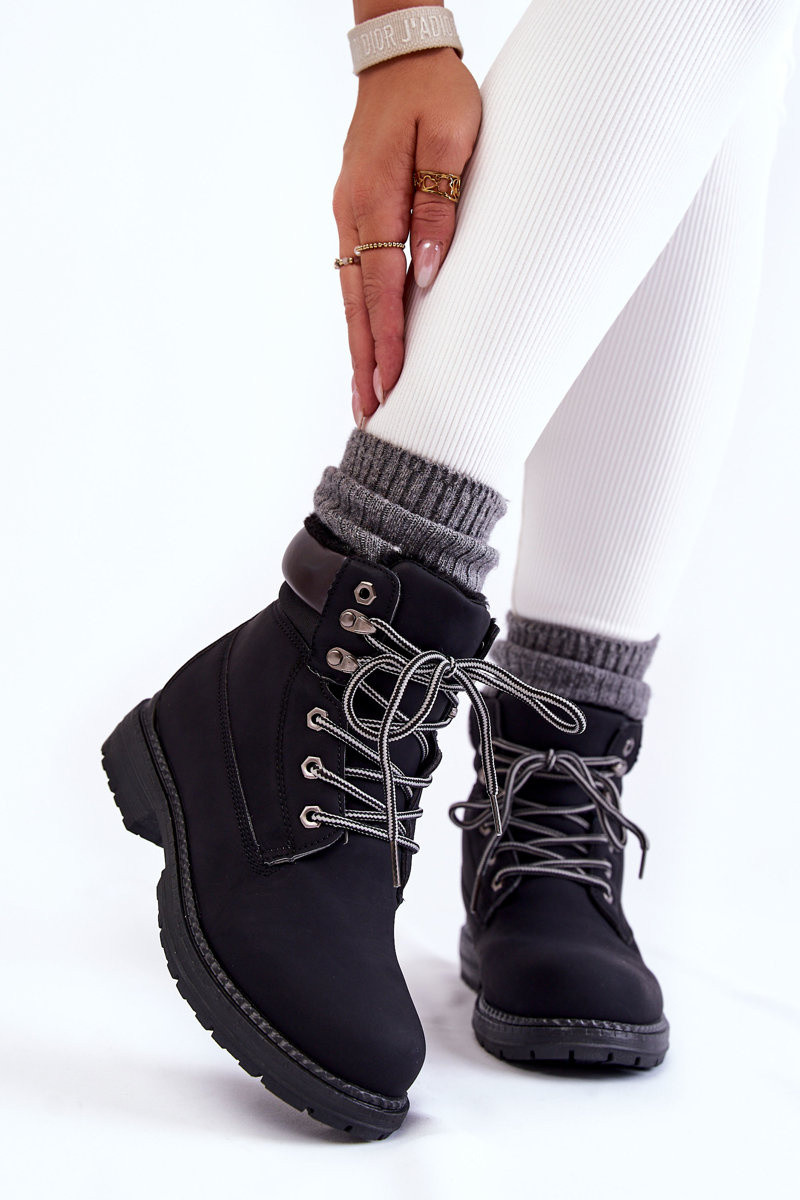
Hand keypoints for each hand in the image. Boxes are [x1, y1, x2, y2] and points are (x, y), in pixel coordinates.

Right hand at [333, 48, 481, 424]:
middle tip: (369, 414)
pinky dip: (360, 314)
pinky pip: (356, 275)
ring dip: (359, 346)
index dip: (387, 342)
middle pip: (357, 305)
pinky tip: (366, 340)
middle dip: (364, 363)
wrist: (399, 52)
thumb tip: (431, 273)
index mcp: (376, 201)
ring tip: (365, 393)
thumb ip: (440, 207)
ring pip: (352, 295)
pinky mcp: (356, 210)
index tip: (390, 385)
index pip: (382, 289)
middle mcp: (353, 215)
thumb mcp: (452, 141)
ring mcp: (349, 214)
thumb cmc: (433, 91)